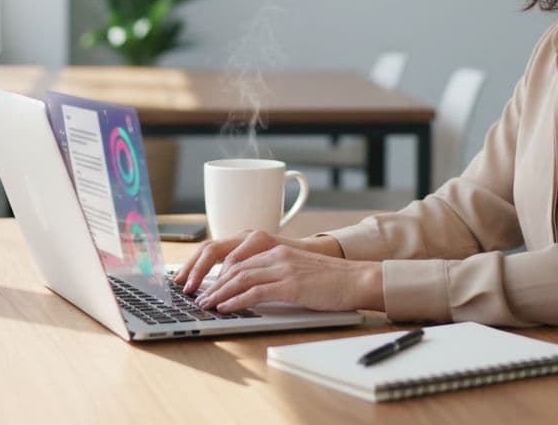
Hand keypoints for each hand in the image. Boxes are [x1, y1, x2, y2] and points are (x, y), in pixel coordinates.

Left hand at [193, 244, 383, 313]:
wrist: (357, 279)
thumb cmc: (332, 281)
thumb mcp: (300, 272)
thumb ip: (278, 276)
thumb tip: (254, 291)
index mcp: (279, 251)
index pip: (240, 261)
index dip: (220, 275)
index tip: (208, 286)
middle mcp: (278, 256)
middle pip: (235, 268)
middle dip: (214, 284)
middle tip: (200, 298)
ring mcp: (284, 269)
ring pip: (240, 279)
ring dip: (219, 293)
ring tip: (206, 305)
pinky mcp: (290, 285)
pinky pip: (255, 291)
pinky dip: (236, 300)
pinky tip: (226, 307)